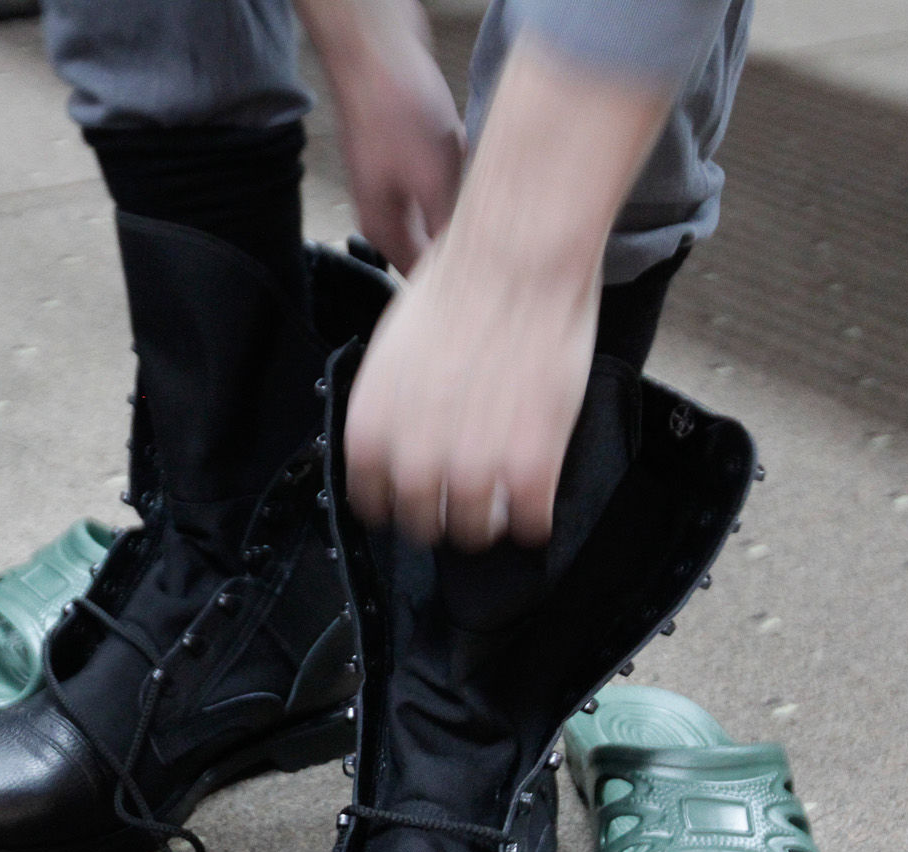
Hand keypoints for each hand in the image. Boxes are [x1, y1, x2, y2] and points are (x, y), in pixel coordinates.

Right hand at [298, 0, 463, 273]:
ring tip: (485, 184)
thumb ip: (448, 229)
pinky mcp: (407, 151)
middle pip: (433, 242)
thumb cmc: (393, 108)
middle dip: (465, 235)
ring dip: (465, 196)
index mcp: (384, 228)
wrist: (375, 47)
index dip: (454, 283)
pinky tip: (471, 148)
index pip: (421, 277)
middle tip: (500, 232)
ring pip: (443, 205)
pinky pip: (443, 173)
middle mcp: (386, 208)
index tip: (490, 284)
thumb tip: (468, 268)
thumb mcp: (432, 180)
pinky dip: (460, 165)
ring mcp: (396, 178)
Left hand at [346, 236, 598, 548]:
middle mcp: (412, 461)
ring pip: (474, 533)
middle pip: (422, 526)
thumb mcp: (392, 354)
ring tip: (502, 506)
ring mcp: (471, 470)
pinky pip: (529, 524)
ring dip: (489, 523)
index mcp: (369, 432)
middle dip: (443, 514)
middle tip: (466, 498)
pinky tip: (537, 506)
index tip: (419, 497)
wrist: (516, 261)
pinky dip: (534, 520)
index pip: (373, 503)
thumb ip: (393, 409)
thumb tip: (404, 436)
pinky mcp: (529, 469)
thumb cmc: (458, 286)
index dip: (399, 502)